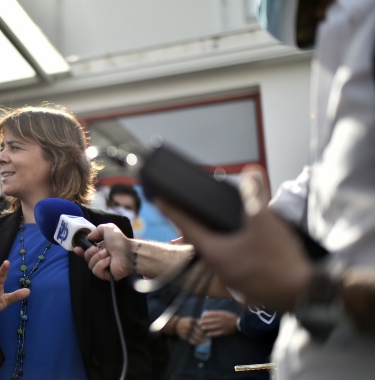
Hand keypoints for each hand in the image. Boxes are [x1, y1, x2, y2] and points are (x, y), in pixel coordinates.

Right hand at [74, 224, 131, 280]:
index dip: (80, 252)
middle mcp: (101, 258)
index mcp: (101, 248)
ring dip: (97, 258)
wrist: (129, 252)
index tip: (76, 249)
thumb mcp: (108, 228)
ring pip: (90, 265)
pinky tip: (109, 261)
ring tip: (107, 254)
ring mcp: (103, 267)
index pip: (87, 252)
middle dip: (89, 253)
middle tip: (97, 249)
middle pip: (87, 258)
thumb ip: (97, 230)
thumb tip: (89, 237)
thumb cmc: (120, 241)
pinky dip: (101, 264)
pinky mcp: (106, 275)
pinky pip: (96, 271)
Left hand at [154, 165, 313, 311]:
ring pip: (219, 252)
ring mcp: (233, 279)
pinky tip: (243, 242)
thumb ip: (254, 195)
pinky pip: (234, 262)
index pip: (187, 227)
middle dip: (194, 223)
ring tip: (216, 222)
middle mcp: (219, 268)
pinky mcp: (248, 284)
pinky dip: (233, 249)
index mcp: (215, 252)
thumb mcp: (264, 220)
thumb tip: (250, 173)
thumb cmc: (280, 259)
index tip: (160, 201)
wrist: (306, 293)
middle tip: (189, 208)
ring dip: (216, 237)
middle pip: (201, 240)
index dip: (173, 211)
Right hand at [176, 317, 205, 345]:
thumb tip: (207, 324)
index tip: (208, 332)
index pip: (200, 326)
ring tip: (205, 342)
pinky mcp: (184, 336)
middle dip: (203, 336)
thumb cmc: (186, 322)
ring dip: (201, 340)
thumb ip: (198, 321)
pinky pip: (191, 340)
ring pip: (195, 337)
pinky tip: (199, 343)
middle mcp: (188, 326)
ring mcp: (186, 331)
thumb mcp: (191, 319)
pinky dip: (196, 342)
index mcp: (191, 321)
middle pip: (198, 332)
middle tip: (207, 338)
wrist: (176, 325)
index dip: (204, 329)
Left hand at [198, 310, 237, 336]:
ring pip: (212, 327)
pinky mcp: (224, 332)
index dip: (205, 316)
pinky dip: (211, 334)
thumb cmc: (230, 317)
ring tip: (202, 328)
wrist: (239, 323)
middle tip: (199, 323)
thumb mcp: (223, 312)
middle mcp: (221, 320)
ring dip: (206, 327)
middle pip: (210, 321)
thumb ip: (215, 312)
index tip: (201, 317)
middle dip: (204, 322)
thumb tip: (206, 312)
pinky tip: (207, 334)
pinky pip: (216, 333)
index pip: (211, 314)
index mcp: (221, 314)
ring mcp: (222, 326)